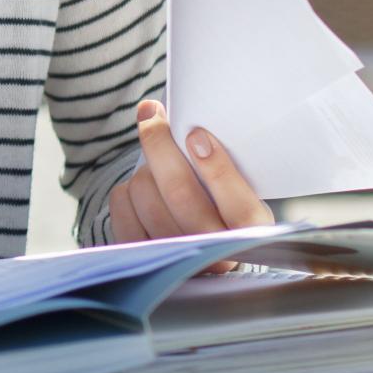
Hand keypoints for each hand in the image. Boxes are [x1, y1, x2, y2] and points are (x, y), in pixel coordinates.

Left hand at [107, 99, 272, 271]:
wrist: (203, 247)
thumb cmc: (223, 205)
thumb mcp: (243, 189)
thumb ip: (226, 163)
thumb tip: (183, 120)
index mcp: (250, 232)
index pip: (239, 207)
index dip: (216, 168)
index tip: (196, 134)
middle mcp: (216, 253)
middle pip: (180, 193)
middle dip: (160, 144)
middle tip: (151, 113)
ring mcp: (177, 258)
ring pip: (146, 196)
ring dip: (145, 168)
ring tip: (155, 164)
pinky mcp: (142, 254)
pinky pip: (122, 207)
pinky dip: (126, 187)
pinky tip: (141, 186)